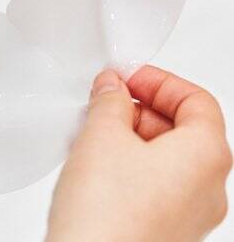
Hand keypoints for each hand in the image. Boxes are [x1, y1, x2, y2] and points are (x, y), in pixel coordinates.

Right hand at [46, 67, 231, 241]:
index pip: (197, 100)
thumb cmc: (107, 219)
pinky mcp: (164, 232)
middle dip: (141, 107)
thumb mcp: (102, 135)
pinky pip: (154, 184)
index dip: (159, 81)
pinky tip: (96, 163)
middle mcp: (207, 189)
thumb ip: (110, 100)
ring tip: (94, 130)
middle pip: (183, 128)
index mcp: (206, 157)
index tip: (127, 77)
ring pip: (167, 157)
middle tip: (106, 99)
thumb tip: (113, 87)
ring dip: (131, 135)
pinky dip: (129, 164)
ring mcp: (188, 216)